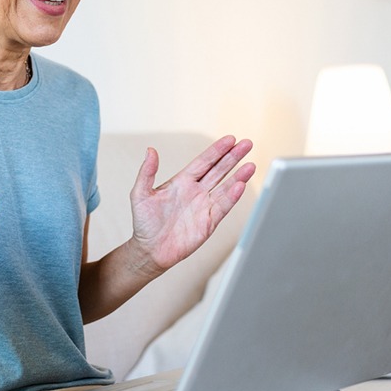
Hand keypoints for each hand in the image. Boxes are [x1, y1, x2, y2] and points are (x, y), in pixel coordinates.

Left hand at [129, 136, 254, 275]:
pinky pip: (222, 207)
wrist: (150, 250)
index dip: (217, 150)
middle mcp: (196, 192)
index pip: (204, 161)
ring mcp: (204, 206)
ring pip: (225, 187)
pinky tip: (240, 186)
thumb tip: (150, 150)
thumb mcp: (140, 194)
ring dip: (238, 176)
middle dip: (233, 157)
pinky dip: (232, 197)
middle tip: (247, 144)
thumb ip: (147, 172)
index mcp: (182, 181)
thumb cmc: (144, 223)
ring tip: (250, 165)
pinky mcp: (208, 223)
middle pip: (219, 170)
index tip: (230, 139)